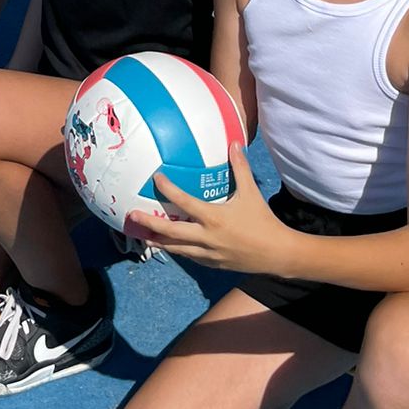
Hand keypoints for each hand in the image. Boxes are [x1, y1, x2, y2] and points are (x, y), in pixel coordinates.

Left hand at [126, 150, 285, 272]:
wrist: (277, 254)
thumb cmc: (263, 221)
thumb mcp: (251, 192)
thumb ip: (240, 168)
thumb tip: (234, 143)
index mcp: (213, 217)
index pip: (183, 202)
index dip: (168, 189)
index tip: (156, 178)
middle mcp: (206, 237)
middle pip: (170, 232)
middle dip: (149, 224)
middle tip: (132, 216)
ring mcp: (208, 254)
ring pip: (176, 249)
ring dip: (158, 241)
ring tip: (142, 234)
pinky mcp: (212, 264)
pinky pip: (189, 257)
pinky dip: (177, 250)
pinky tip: (168, 245)